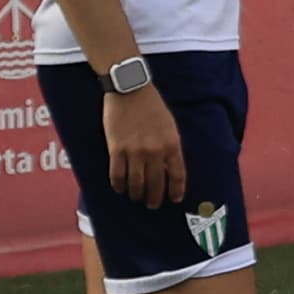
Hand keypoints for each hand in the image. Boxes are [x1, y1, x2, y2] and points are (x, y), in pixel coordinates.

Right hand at [104, 81, 186, 204]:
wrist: (130, 89)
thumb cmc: (152, 106)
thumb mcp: (170, 125)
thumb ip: (171, 147)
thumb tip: (169, 168)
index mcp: (172, 144)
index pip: (177, 176)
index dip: (176, 191)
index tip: (174, 199)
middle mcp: (155, 151)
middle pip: (156, 184)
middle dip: (155, 198)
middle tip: (153, 204)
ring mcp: (135, 152)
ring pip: (136, 184)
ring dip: (136, 195)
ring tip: (136, 197)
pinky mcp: (116, 150)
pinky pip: (117, 176)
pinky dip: (119, 185)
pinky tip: (120, 188)